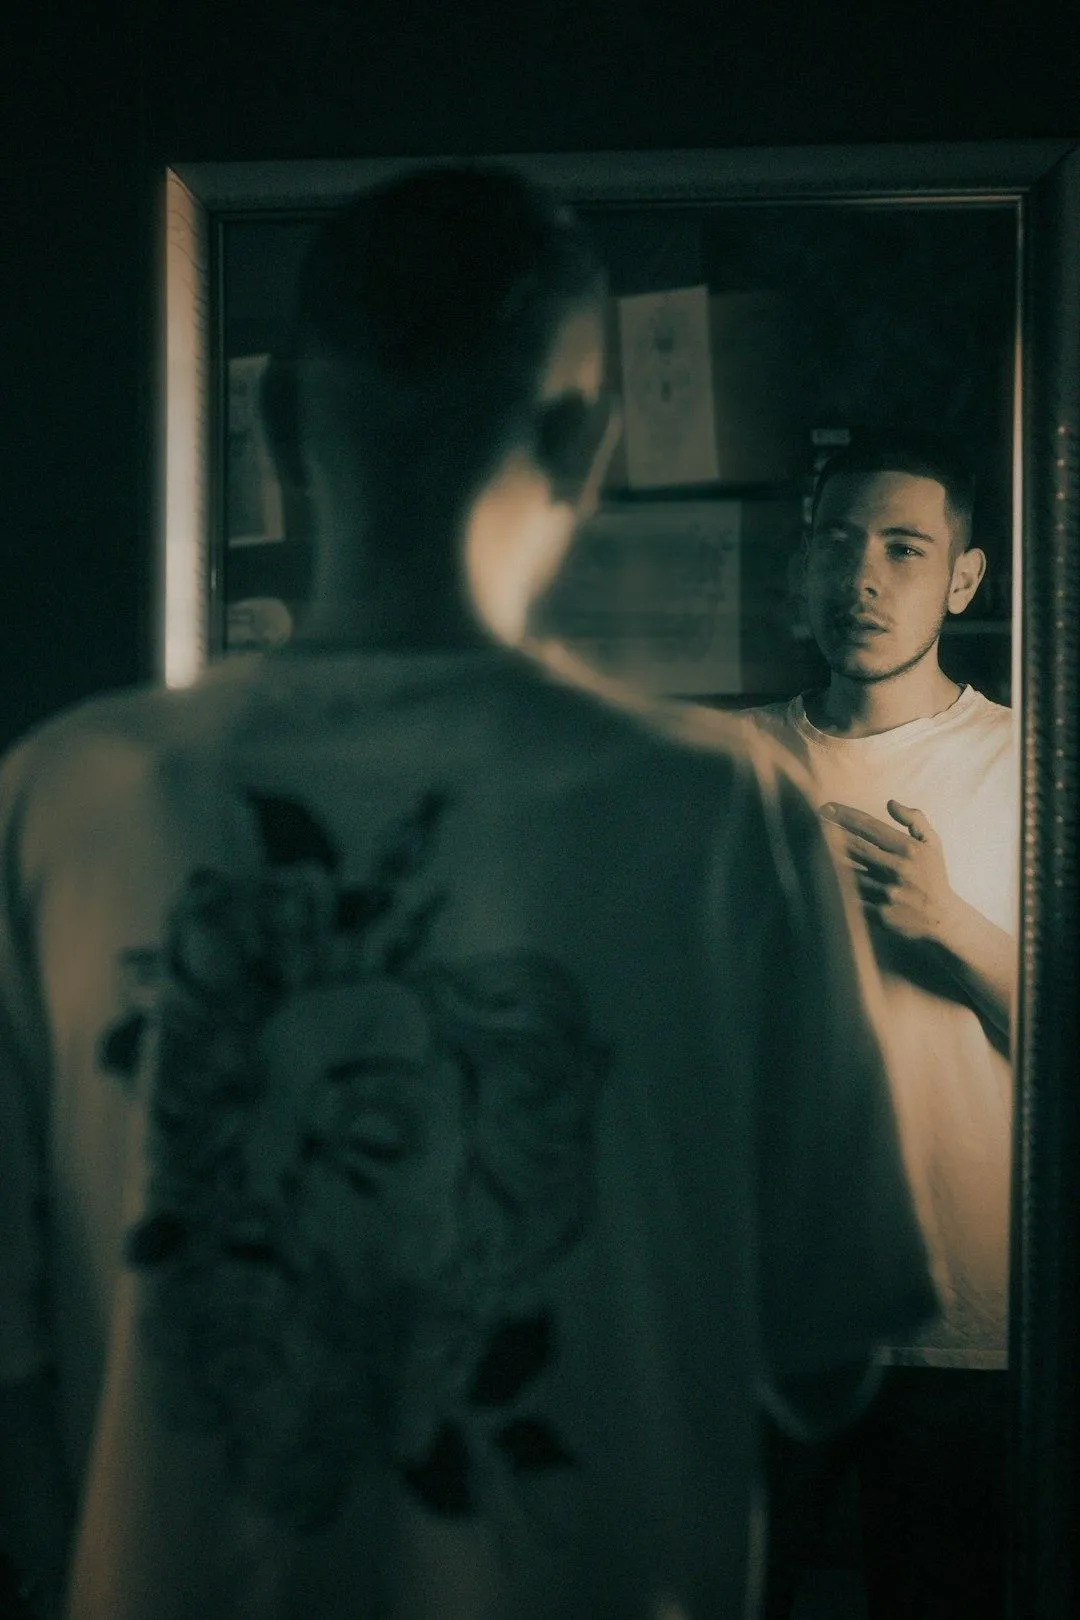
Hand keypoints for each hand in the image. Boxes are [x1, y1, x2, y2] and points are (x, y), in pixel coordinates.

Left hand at [818, 799, 957, 945]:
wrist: (941, 919)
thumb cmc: (933, 876)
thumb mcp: (932, 844)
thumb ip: (915, 819)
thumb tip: (890, 803)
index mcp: (907, 850)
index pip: (869, 826)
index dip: (844, 815)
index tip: (825, 807)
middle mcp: (896, 869)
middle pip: (854, 846)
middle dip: (829, 832)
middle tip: (808, 820)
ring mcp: (887, 892)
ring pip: (848, 871)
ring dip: (827, 858)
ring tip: (807, 844)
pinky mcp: (879, 913)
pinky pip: (850, 898)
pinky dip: (834, 887)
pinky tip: (817, 876)